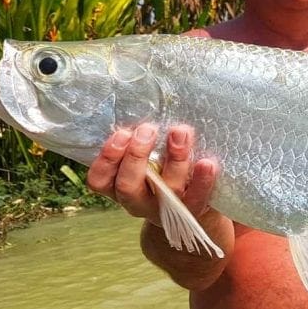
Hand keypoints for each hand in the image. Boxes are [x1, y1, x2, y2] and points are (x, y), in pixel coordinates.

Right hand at [85, 123, 217, 224]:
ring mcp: (165, 208)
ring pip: (165, 190)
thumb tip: (141, 98)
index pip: (100, 180)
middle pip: (128, 185)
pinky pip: (196, 198)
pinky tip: (207, 162)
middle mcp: (138, 201)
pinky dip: (202, 180)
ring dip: (174, 159)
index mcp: (118, 187)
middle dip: (136, 155)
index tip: (122, 133)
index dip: (107, 158)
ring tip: (180, 132)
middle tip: (147, 129)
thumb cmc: (160, 169)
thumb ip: (138, 138)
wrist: (191, 206)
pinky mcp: (192, 210)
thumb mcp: (144, 156)